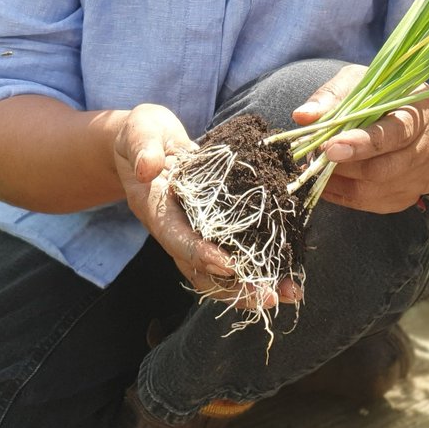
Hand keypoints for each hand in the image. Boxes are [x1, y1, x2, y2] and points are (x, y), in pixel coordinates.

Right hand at [113, 105, 300, 308]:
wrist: (145, 142)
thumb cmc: (144, 134)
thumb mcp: (141, 130)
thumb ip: (143, 147)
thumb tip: (148, 168)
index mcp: (155, 208)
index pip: (175, 237)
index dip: (200, 253)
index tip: (228, 265)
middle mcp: (175, 229)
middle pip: (200, 270)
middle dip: (235, 287)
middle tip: (269, 297)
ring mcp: (193, 231)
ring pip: (218, 271)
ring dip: (251, 285)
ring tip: (287, 291)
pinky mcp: (212, 225)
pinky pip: (232, 251)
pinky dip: (257, 265)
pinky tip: (286, 272)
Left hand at [292, 65, 428, 212]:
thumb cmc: (392, 100)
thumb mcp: (368, 82)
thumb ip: (335, 95)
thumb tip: (302, 115)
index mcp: (414, 116)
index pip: (391, 135)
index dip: (360, 143)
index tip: (330, 148)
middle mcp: (420, 152)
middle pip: (379, 169)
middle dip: (341, 166)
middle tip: (312, 155)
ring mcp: (413, 179)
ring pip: (370, 191)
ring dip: (336, 181)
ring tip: (314, 166)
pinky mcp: (403, 198)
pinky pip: (368, 204)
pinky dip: (340, 194)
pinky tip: (323, 181)